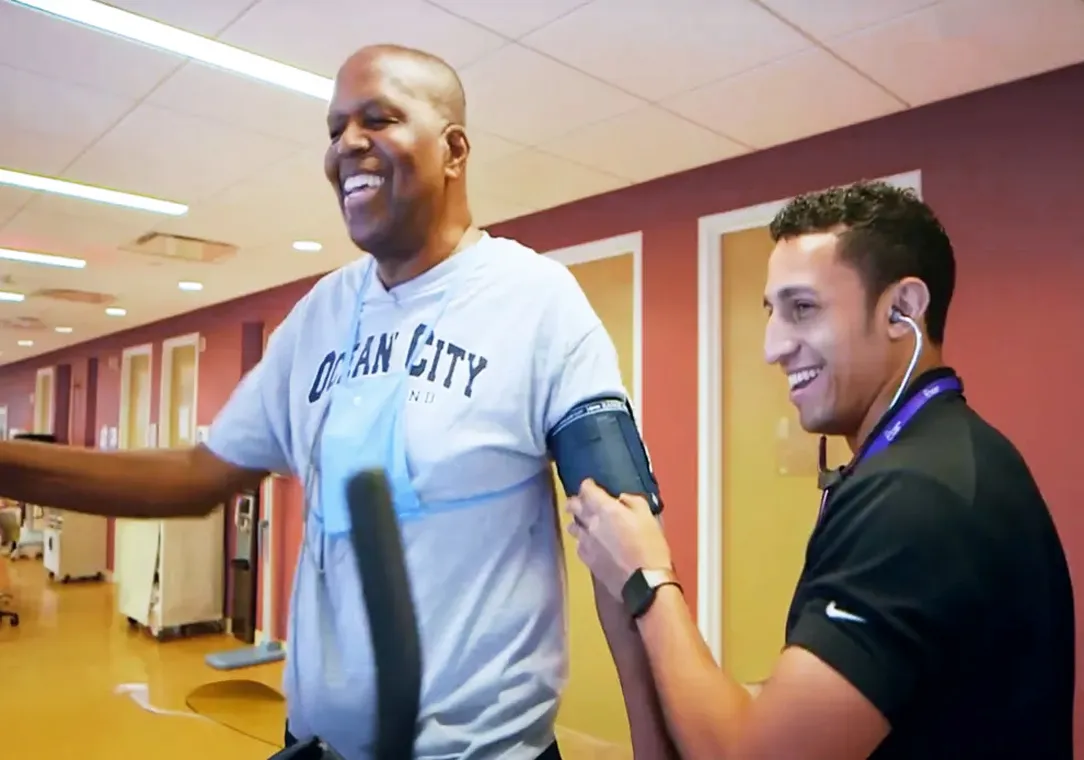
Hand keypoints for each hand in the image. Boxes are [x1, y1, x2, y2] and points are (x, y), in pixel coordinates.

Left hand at [566, 479, 672, 599]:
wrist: (645, 581)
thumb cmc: (650, 546)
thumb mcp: (648, 516)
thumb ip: (632, 502)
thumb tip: (621, 499)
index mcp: (605, 510)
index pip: (586, 490)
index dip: (587, 485)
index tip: (591, 485)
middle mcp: (590, 524)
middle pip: (573, 506)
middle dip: (575, 501)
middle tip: (580, 501)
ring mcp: (586, 543)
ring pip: (572, 527)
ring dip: (576, 521)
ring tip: (582, 522)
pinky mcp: (586, 560)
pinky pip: (578, 545)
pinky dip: (581, 540)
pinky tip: (588, 542)